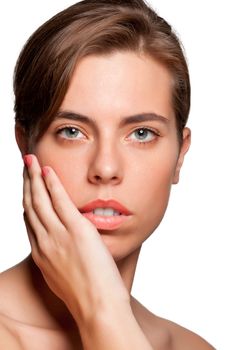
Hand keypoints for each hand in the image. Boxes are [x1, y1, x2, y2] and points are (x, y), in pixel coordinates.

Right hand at [23, 154, 129, 324]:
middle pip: (30, 206)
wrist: (98, 307)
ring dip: (35, 178)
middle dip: (26, 183)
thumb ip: (60, 257)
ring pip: (40, 200)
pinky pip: (60, 201)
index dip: (27, 200)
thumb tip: (65, 245)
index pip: (29, 220)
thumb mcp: (65, 276)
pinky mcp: (76, 231)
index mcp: (42, 254)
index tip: (28, 187)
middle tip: (25, 166)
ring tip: (32, 161)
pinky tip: (48, 171)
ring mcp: (58, 236)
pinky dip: (52, 184)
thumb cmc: (87, 295)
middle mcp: (44, 243)